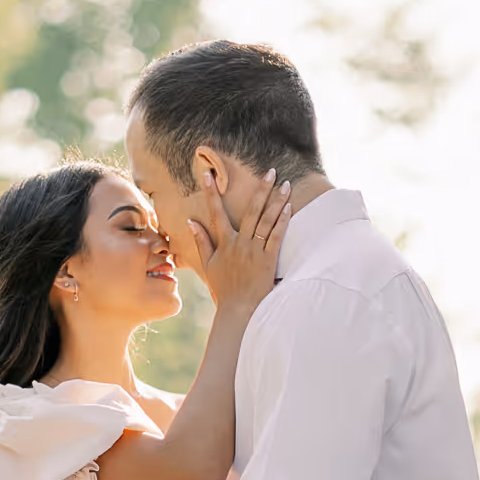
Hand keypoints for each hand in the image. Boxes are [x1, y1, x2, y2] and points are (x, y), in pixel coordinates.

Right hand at [188, 168, 290, 317]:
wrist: (237, 310)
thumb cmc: (223, 289)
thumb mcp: (208, 265)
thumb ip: (201, 242)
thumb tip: (191, 221)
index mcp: (224, 243)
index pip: (215, 212)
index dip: (211, 192)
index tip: (207, 174)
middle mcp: (239, 243)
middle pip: (251, 210)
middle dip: (261, 188)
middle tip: (270, 170)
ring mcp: (254, 250)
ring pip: (266, 220)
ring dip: (276, 200)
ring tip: (285, 184)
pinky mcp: (268, 260)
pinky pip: (276, 236)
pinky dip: (282, 221)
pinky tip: (288, 207)